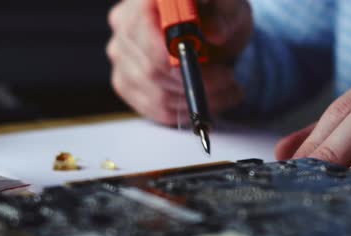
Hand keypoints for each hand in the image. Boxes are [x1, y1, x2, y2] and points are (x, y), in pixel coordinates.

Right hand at [106, 0, 251, 124]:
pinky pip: (155, 108)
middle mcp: (124, 24)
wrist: (211, 36)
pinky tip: (210, 100)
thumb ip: (224, 16)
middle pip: (150, 68)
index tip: (202, 63)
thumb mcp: (230, 10)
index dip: (170, 52)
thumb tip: (214, 32)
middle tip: (227, 81)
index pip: (143, 25)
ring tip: (227, 90)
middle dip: (193, 81)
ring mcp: (121, 56)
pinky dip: (187, 110)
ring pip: (157, 93)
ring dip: (197, 99)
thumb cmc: (217, 17)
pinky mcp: (125, 83)